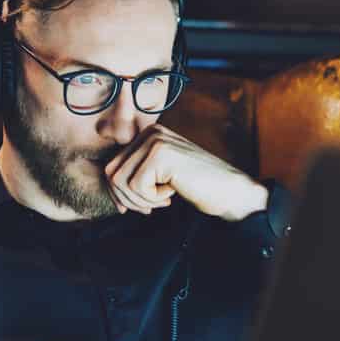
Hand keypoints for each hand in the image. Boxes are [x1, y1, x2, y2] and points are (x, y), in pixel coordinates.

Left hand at [103, 124, 267, 220]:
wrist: (230, 191)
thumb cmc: (198, 186)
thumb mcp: (161, 175)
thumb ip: (138, 172)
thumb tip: (109, 185)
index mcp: (148, 134)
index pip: (114, 165)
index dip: (119, 192)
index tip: (135, 207)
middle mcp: (150, 132)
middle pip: (112, 173)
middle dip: (127, 198)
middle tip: (150, 207)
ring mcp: (155, 141)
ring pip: (120, 181)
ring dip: (140, 200)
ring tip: (163, 200)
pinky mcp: (160, 154)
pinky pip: (136, 185)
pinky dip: (152, 198)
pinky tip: (172, 194)